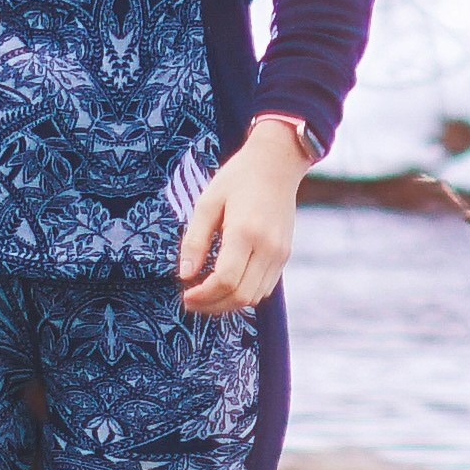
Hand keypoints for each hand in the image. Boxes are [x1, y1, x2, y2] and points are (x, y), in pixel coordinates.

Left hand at [175, 116, 310, 314]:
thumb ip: (195, 240)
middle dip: (212, 305)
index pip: (225, 279)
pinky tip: (226, 287)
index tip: (185, 295)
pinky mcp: (284, 255)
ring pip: (253, 297)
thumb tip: (185, 275)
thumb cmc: (237, 179)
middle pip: (240, 295)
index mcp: (245, 231)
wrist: (277, 164)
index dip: (203, 295)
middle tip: (191, 301)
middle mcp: (267, 247)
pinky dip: (243, 295)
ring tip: (206, 297)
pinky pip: (264, 289)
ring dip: (227, 304)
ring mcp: (279, 253)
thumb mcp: (207, 203)